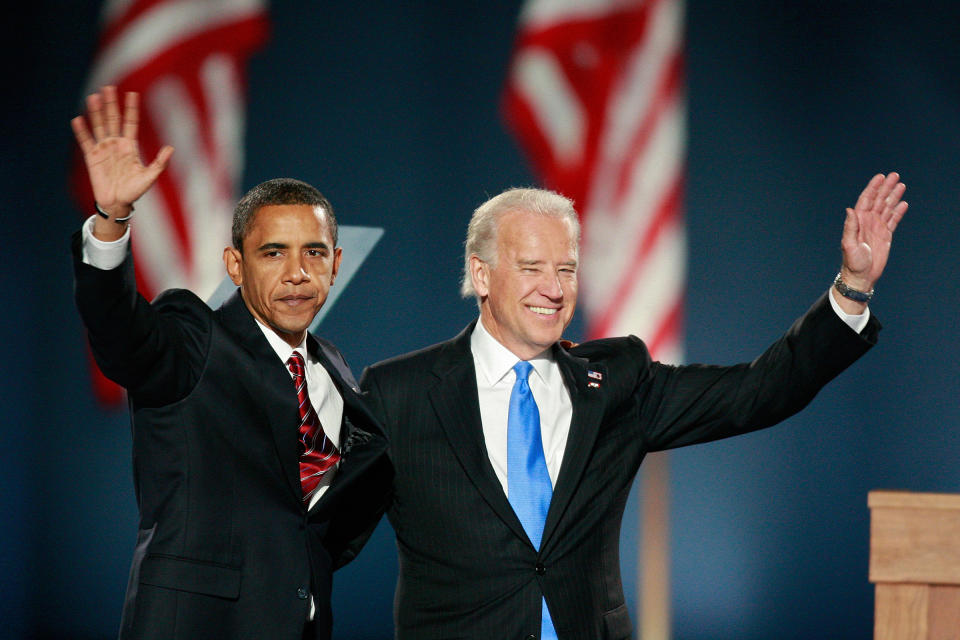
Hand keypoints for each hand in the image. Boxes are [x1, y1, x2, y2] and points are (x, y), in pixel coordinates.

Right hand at [71, 86, 173, 221]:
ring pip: (99, 126)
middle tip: (108, 88)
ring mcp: (104, 149)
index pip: (131, 122)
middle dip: (111, 104)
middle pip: (113, 119)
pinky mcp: (92, 157)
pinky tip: (78, 119)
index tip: (132, 93)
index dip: (131, 108)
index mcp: (130, 146)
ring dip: (96, 112)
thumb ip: (160, 163)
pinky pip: (86, 141)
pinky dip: (82, 131)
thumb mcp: (150, 177)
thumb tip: (171, 148)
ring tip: (93, 97)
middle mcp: (116, 144)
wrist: (118, 203)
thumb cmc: (135, 191)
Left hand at [840, 172, 906, 292]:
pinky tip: (903, 203)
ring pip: (887, 208)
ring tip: (901, 184)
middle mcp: (867, 222)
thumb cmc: (853, 262)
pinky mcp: (885, 235)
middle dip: (886, 187)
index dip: (873, 188)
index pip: (866, 200)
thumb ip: (850, 227)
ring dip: (893, 196)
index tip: (880, 177)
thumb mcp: (849, 244)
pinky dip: (898, 212)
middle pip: (878, 200)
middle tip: (895, 175)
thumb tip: (850, 209)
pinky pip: (893, 220)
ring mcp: (877, 228)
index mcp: (858, 221)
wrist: (861, 276)